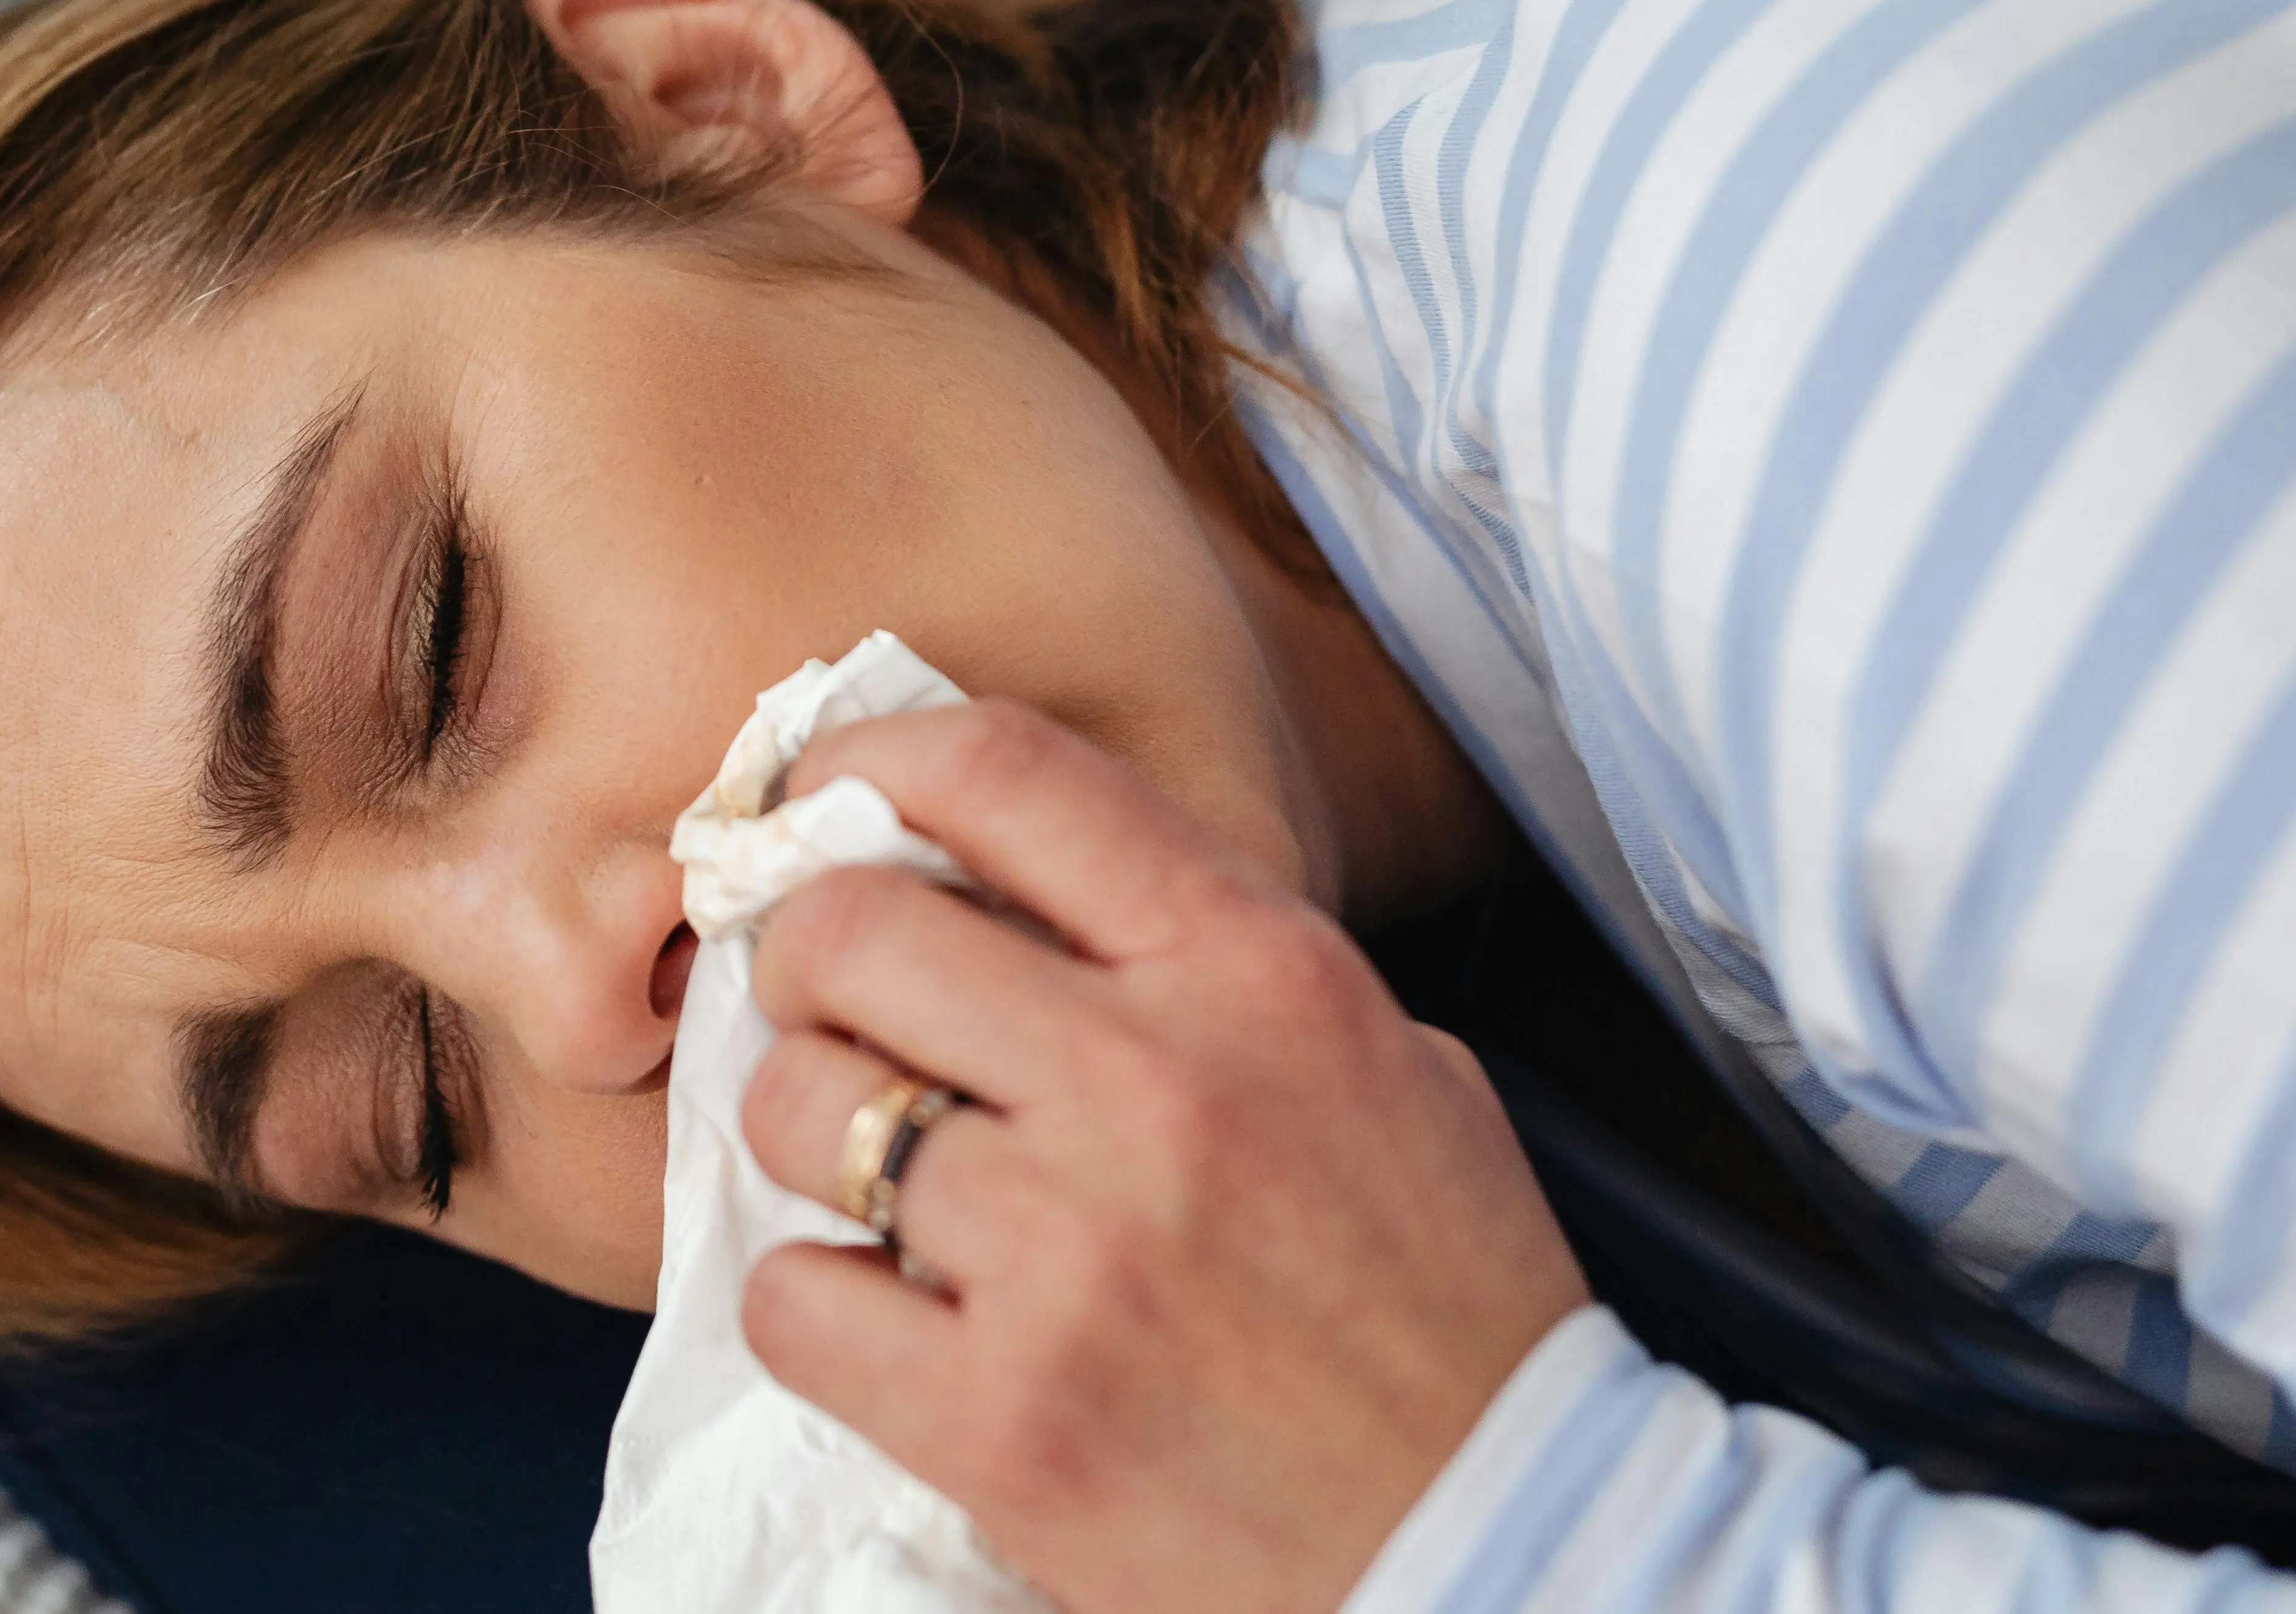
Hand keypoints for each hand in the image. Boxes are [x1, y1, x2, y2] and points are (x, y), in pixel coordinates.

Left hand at [735, 704, 1587, 1613]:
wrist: (1502, 1543)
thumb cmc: (1443, 1306)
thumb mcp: (1383, 1061)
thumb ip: (1208, 962)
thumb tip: (1011, 886)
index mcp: (1255, 972)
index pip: (1003, 773)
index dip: (865, 760)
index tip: (815, 796)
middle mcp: (1153, 1085)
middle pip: (850, 931)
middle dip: (803, 959)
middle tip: (827, 1012)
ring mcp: (1069, 1254)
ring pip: (794, 1110)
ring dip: (803, 1136)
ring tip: (874, 1181)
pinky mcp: (1004, 1417)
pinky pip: (795, 1297)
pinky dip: (815, 1302)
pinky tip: (891, 1316)